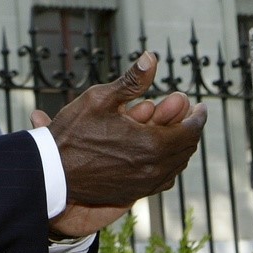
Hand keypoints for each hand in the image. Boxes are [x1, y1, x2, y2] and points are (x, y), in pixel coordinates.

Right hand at [40, 52, 205, 234]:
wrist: (51, 172)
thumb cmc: (73, 133)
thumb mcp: (100, 98)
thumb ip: (132, 80)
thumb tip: (152, 57)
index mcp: (151, 144)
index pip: (190, 130)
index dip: (198, 116)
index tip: (200, 106)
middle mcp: (153, 169)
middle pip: (186, 149)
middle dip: (189, 129)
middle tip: (189, 115)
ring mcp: (143, 185)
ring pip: (175, 167)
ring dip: (179, 148)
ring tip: (175, 132)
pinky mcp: (132, 195)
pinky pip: (161, 180)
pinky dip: (167, 165)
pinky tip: (158, 153)